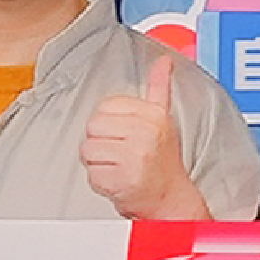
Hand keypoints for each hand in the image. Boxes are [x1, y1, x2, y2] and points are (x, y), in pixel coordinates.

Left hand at [84, 92, 215, 218]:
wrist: (171, 199)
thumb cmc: (162, 161)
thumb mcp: (163, 119)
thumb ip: (159, 88)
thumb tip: (164, 61)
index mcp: (153, 114)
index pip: (105, 107)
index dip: (108, 124)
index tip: (125, 136)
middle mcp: (146, 133)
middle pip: (93, 127)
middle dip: (101, 143)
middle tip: (120, 154)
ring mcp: (135, 156)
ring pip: (88, 150)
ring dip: (98, 163)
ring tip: (119, 167)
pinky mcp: (124, 179)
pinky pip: (91, 174)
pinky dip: (100, 182)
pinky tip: (118, 181)